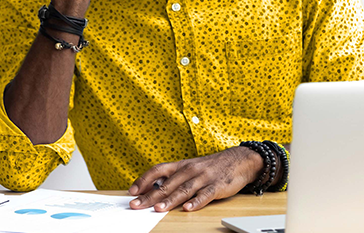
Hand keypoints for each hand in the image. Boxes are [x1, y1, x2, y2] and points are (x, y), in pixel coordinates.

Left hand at [128, 146, 263, 211]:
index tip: (132, 190)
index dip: (144, 180)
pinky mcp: (216, 186)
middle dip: (150, 196)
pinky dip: (196, 202)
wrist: (237, 160)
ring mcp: (203, 178)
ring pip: (183, 189)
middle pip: (167, 184)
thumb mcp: (190, 167)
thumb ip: (173, 177)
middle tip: (136, 205)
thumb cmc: (210, 166)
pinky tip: (188, 208)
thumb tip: (153, 187)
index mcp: (181, 165)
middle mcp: (189, 170)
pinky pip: (205, 195)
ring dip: (170, 200)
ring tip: (158, 209)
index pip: (158, 170)